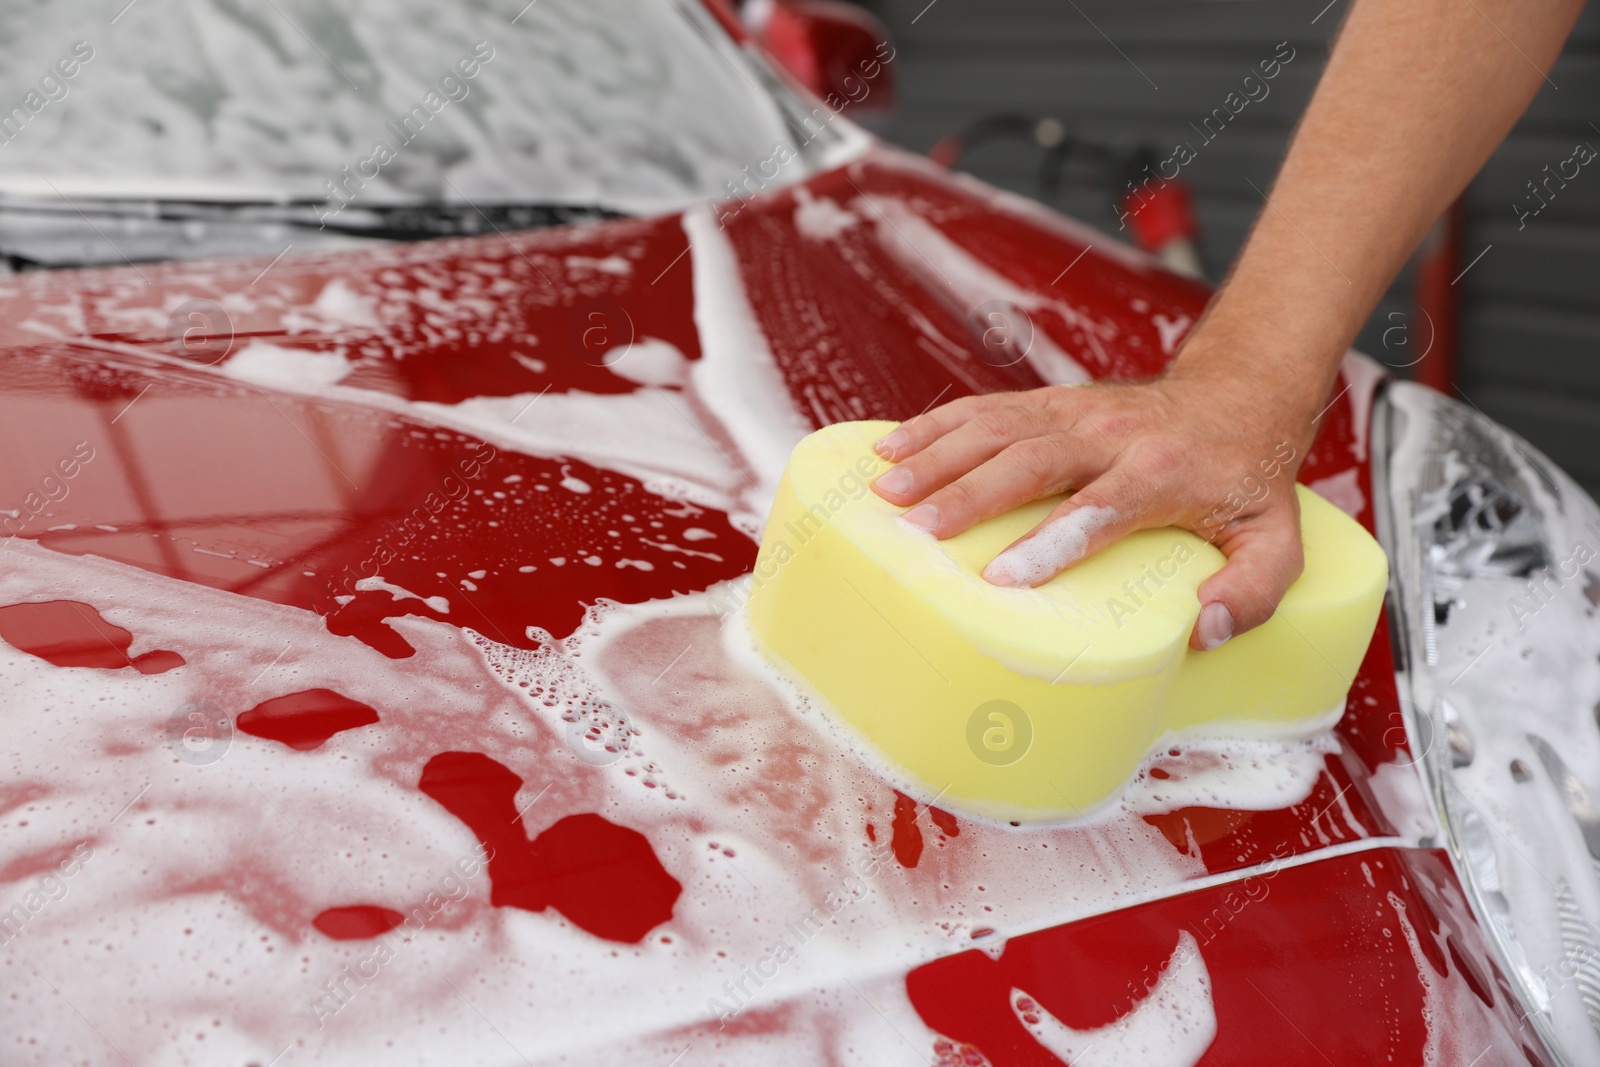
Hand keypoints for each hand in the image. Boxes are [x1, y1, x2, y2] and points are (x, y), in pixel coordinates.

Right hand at [869, 368, 1319, 649]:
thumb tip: (1203, 631)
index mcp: (1162, 474)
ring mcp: (1075, 412)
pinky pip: (985, 409)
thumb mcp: (1276, 543)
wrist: (1237, 394)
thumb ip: (1253, 591)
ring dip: (937, 456)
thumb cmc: (1248, 481)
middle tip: (917, 531)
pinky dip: (934, 425)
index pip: (1101, 507)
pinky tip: (888, 447)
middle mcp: (1111, 435)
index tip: (1002, 576)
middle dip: (969, 493)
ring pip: (997, 427)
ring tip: (885, 491)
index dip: (1052, 540)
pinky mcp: (1050, 403)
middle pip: (1031, 461)